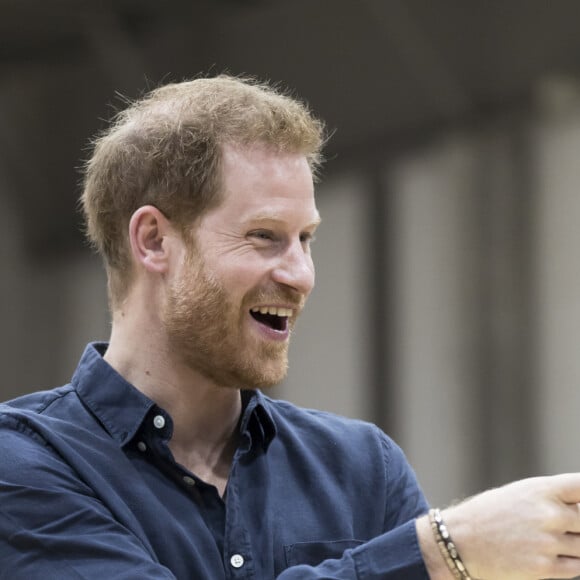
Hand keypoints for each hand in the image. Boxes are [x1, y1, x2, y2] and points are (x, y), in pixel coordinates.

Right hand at [418, 473, 579, 579]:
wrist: (460, 541)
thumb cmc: (490, 514)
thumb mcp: (519, 494)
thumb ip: (553, 499)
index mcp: (541, 490)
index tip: (578, 502)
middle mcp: (548, 514)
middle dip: (576, 524)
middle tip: (556, 526)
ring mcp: (548, 542)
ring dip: (572, 545)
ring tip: (546, 539)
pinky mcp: (545, 568)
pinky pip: (577, 568)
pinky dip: (569, 562)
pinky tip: (549, 554)